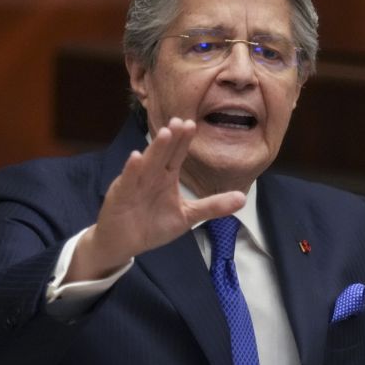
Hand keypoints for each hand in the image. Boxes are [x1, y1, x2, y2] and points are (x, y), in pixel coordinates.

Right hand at [67, 118, 245, 280]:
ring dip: (155, 149)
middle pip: (163, 154)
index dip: (184, 141)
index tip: (193, 124)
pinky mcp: (121, 195)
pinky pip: (128, 181)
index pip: (177, 155)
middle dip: (172, 139)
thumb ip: (213, 206)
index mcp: (166, 177)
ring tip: (164, 133)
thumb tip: (243, 198)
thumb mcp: (188, 216)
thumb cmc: (154, 225)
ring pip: (147, 164)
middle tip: (181, 121)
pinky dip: (131, 170)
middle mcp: (151, 176)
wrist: (124, 243)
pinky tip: (136, 157)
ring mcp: (135, 184)